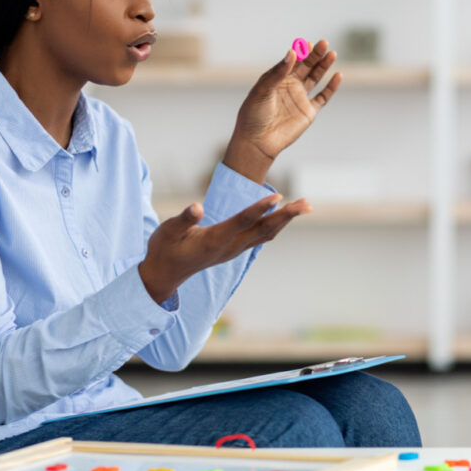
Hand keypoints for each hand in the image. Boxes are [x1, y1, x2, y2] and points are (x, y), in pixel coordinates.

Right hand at [137, 194, 310, 303]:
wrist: (165, 274)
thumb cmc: (164, 249)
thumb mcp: (166, 232)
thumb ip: (182, 219)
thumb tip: (197, 206)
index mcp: (213, 240)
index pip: (241, 221)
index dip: (259, 208)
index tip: (277, 196)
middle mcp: (229, 247)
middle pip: (263, 230)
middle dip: (286, 216)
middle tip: (307, 203)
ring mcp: (234, 250)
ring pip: (266, 234)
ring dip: (286, 220)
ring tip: (304, 205)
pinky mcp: (235, 249)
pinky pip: (261, 237)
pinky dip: (276, 225)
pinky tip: (284, 215)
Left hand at [224, 40, 340, 182]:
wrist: (257, 142)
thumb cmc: (253, 115)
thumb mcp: (262, 90)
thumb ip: (277, 73)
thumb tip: (292, 53)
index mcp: (276, 78)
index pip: (292, 61)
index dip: (300, 52)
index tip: (307, 44)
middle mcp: (289, 86)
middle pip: (306, 66)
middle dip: (315, 54)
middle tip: (324, 43)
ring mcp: (300, 98)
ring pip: (315, 78)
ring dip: (324, 66)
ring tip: (332, 53)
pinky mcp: (308, 112)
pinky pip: (323, 97)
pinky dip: (331, 87)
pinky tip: (338, 75)